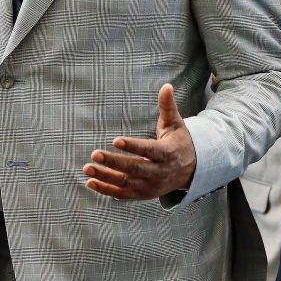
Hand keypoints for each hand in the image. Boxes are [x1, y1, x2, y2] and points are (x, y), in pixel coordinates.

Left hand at [83, 83, 196, 199]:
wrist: (191, 170)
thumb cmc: (178, 142)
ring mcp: (151, 186)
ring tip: (88, 168)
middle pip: (134, 168)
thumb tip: (167, 86)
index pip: (148, 150)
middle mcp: (159, 172)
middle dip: (114, 162)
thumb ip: (167, 106)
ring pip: (126, 183)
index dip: (132, 146)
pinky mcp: (143, 194)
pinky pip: (123, 194)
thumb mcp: (176, 123)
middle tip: (94, 153)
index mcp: (167, 153)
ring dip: (106, 177)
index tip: (115, 140)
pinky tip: (91, 182)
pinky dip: (107, 190)